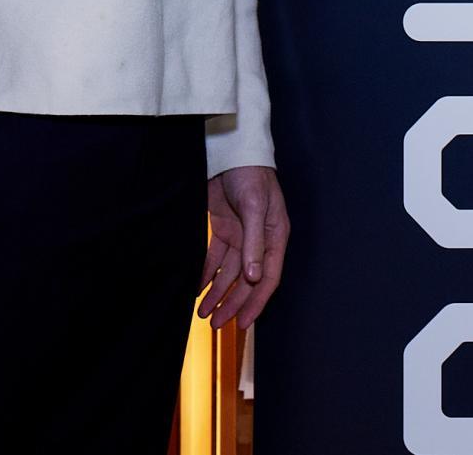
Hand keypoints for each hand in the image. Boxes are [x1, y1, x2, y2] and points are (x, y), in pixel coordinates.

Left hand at [201, 166, 289, 329]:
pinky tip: (197, 289)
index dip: (256, 302)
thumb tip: (253, 277)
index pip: (269, 276)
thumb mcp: (253, 206)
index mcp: (275, 235)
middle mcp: (260, 240)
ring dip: (218, 293)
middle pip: (247, 280)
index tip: (242, 323)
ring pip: (230, 273)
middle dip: (232, 302)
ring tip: (203, 313)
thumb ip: (253, 242)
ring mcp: (241, 235)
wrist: (231, 150)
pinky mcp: (223, 228)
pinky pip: (215, 258)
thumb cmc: (250, 174)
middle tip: (216, 324)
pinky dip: (207, 274)